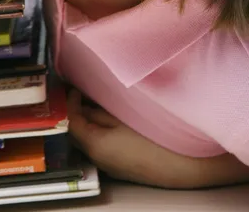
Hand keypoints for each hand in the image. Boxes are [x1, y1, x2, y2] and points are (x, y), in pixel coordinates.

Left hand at [67, 89, 248, 188]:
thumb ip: (100, 111)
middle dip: (75, 113)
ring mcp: (108, 165)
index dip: (70, 103)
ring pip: (87, 140)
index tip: (74, 87)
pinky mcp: (119, 167)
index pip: (71, 122)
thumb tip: (84, 103)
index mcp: (95, 145)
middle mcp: (97, 158)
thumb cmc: (155, 137)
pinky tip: (106, 118)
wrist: (184, 166)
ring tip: (92, 102)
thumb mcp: (124, 117)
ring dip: (86, 122)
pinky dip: (96, 131)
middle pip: (76, 133)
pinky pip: (99, 146)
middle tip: (80, 92)